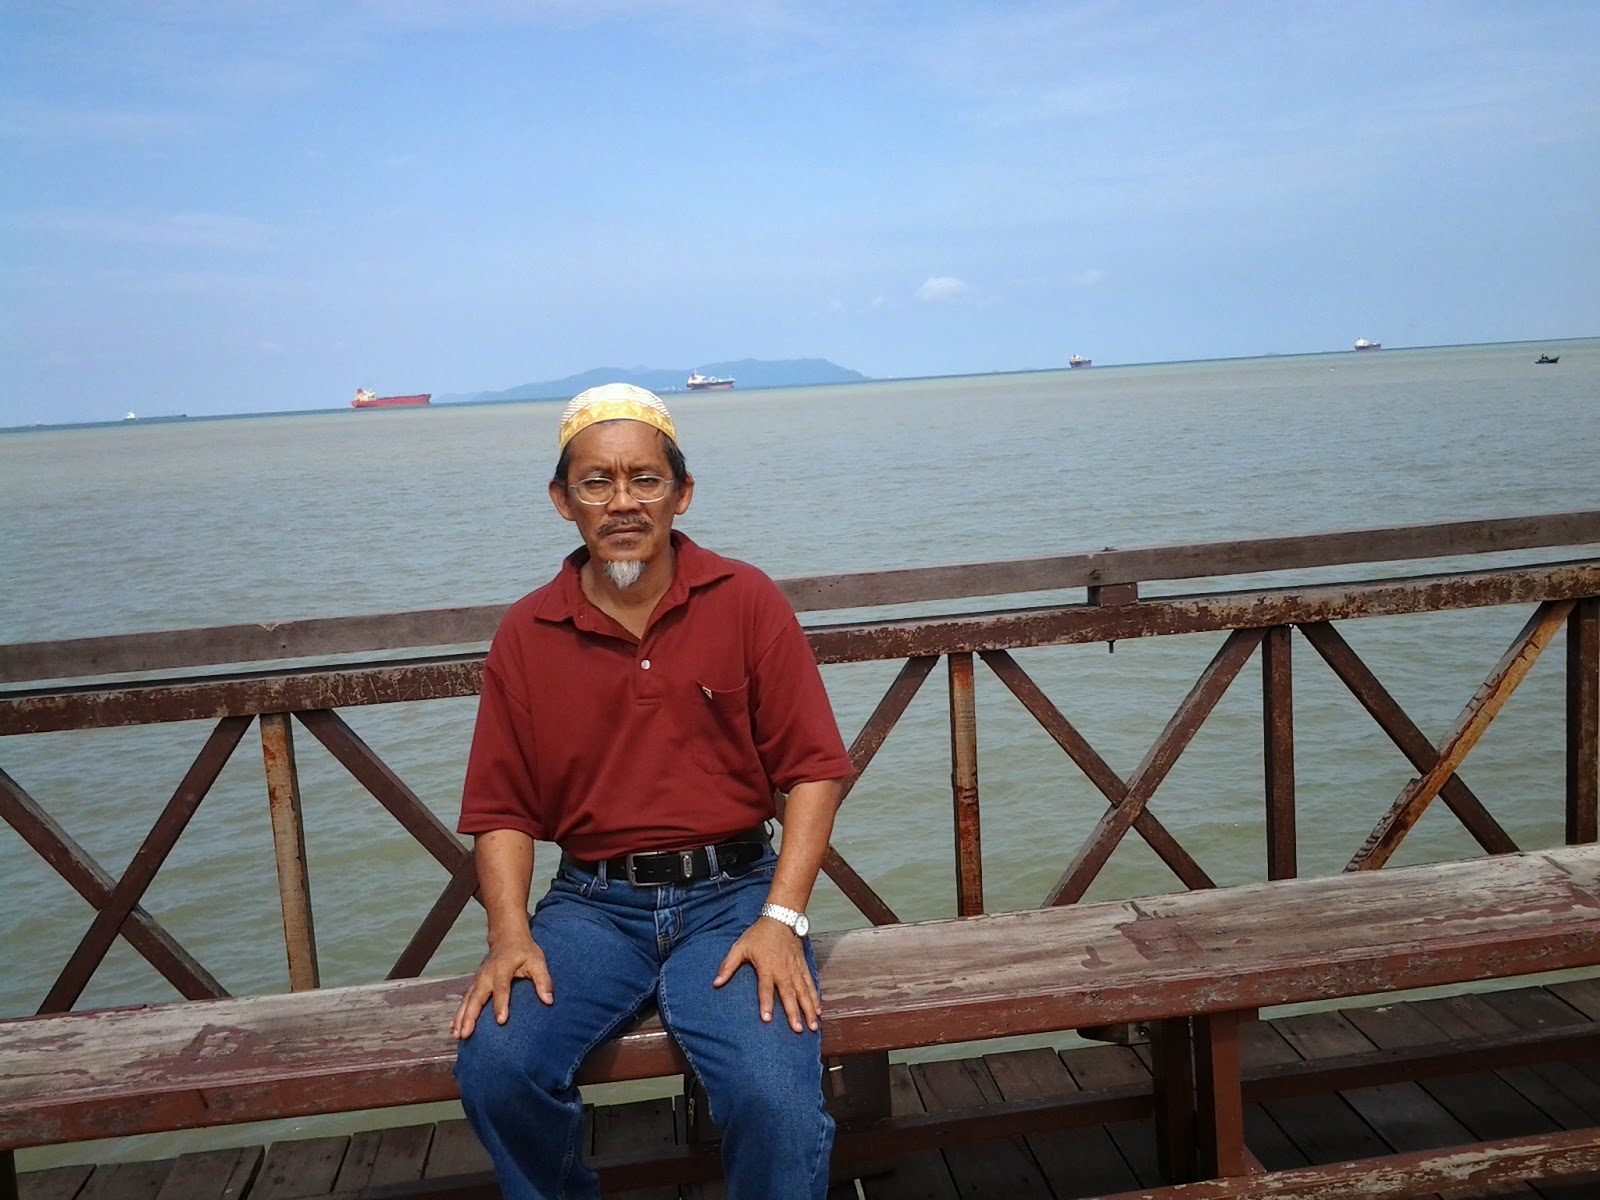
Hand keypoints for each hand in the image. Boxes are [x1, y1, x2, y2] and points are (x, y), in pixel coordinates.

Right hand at [451, 933, 552, 1038]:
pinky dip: (458, 1014)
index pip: (501, 988)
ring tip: (457, 1036)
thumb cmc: (524, 950)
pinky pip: (464, 1000)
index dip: (501, 1004)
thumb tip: (549, 1000)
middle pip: (477, 997)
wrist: (507, 937)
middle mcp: (486, 974)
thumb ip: (543, 980)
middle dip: (470, 1016)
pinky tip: (453, 1028)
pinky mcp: (475, 984)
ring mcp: (478, 979)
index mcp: (503, 968)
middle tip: (466, 1034)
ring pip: (467, 1000)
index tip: (501, 1021)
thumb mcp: (537, 961)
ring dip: (461, 1018)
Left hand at [712, 917, 819, 1032]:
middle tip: (798, 1030)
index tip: (767, 1019)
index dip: (765, 1003)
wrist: (780, 919)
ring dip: (808, 1009)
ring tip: (813, 1026)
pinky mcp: (803, 966)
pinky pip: (810, 984)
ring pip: (803, 992)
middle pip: (789, 994)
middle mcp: (783, 970)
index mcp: (766, 967)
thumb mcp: (740, 947)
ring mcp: (795, 969)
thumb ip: (728, 965)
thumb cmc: (758, 935)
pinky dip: (815, 997)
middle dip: (794, 1013)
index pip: (765, 988)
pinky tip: (818, 1010)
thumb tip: (716, 982)